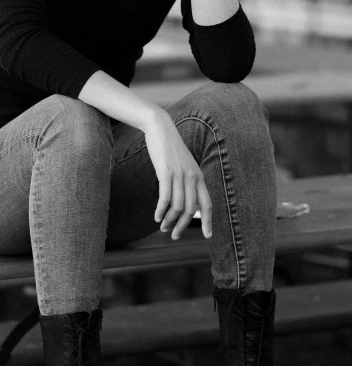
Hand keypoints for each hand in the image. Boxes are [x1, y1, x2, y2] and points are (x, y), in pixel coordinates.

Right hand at [144, 111, 211, 240]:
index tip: (208, 236)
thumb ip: (188, 181)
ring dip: (170, 220)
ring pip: (178, 207)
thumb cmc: (170, 149)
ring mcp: (179, 175)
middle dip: (183, 226)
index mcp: (199, 177)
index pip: (207, 204)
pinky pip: (165, 198)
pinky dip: (161, 210)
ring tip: (163, 227)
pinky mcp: (166, 172)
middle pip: (191, 210)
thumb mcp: (184, 165)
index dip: (209, 222)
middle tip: (174, 236)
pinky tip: (156, 216)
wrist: (161, 128)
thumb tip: (186, 202)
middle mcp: (192, 177)